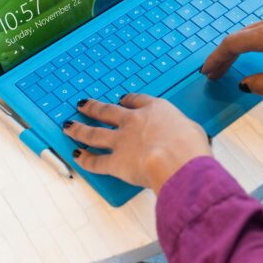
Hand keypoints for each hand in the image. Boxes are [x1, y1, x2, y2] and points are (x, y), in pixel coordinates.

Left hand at [65, 94, 211, 193]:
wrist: (177, 161)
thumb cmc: (190, 146)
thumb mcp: (193, 131)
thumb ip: (182, 131)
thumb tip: (186, 136)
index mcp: (156, 110)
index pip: (137, 100)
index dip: (127, 100)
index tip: (121, 100)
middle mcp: (134, 122)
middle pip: (107, 111)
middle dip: (93, 108)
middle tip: (83, 104)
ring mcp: (121, 141)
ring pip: (94, 133)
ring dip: (79, 129)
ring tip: (69, 126)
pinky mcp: (115, 162)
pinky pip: (95, 161)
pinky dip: (85, 160)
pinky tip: (77, 156)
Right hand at [201, 13, 262, 94]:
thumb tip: (245, 84)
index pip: (230, 45)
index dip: (215, 60)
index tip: (207, 72)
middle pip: (238, 37)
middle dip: (224, 56)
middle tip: (214, 73)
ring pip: (251, 32)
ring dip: (238, 48)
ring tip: (230, 65)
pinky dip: (252, 43)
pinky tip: (255, 54)